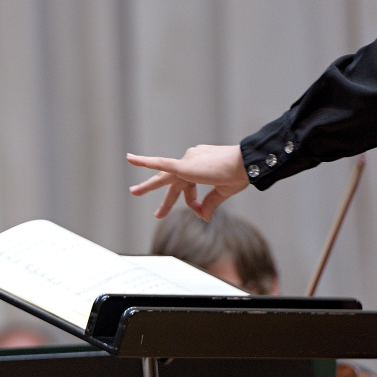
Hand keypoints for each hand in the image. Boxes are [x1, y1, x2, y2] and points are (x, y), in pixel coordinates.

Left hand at [127, 145, 248, 219]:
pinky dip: (145, 162)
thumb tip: (202, 217)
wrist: (246, 164)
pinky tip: (130, 159)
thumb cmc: (239, 174)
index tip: (201, 213)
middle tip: (152, 208)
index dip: (194, 204)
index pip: (190, 187)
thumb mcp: (222, 192)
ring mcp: (187, 162)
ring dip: (148, 186)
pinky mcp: (184, 166)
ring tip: (133, 192)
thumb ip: (209, 203)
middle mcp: (191, 161)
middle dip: (161, 195)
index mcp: (200, 166)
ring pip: (163, 176)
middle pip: (171, 181)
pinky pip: (160, 163)